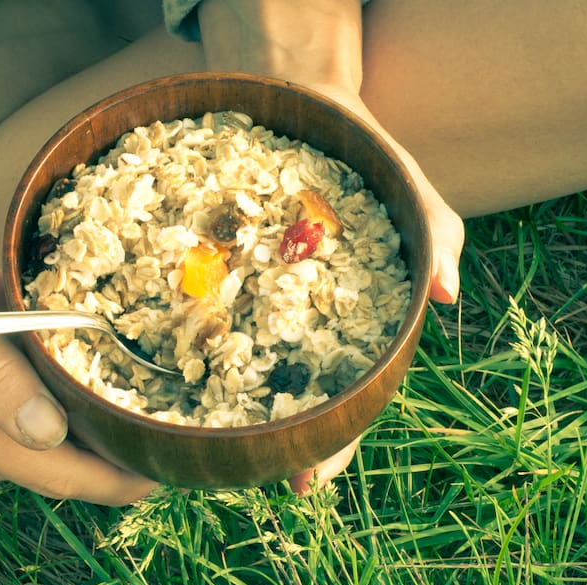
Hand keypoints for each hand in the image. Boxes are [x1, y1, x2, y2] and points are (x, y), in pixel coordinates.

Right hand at [0, 205, 156, 502]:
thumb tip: (53, 437)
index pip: (58, 474)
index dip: (118, 480)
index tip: (168, 476)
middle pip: (38, 467)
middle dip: (92, 448)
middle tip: (147, 421)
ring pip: (8, 448)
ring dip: (49, 421)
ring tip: (85, 376)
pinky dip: (9, 407)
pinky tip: (16, 359)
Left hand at [196, 0, 462, 491]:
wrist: (296, 100)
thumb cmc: (361, 154)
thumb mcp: (404, 187)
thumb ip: (433, 233)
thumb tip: (449, 295)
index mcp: (342, 327)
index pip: (342, 404)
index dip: (329, 447)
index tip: (306, 482)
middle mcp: (287, 327)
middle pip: (277, 405)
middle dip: (262, 448)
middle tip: (241, 481)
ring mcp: (242, 306)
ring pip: (225, 373)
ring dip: (206, 413)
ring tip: (180, 450)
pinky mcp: (199, 278)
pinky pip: (183, 317)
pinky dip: (165, 344)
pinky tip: (137, 371)